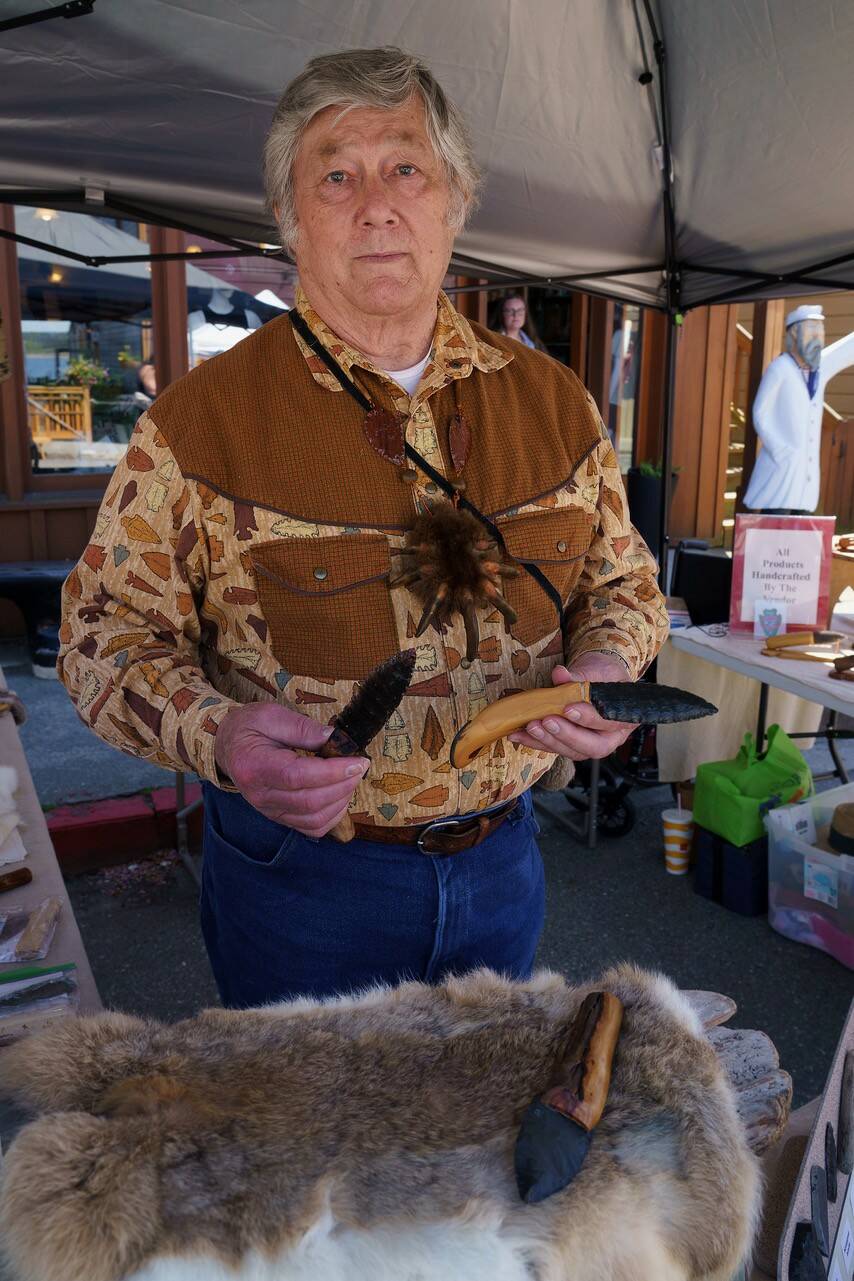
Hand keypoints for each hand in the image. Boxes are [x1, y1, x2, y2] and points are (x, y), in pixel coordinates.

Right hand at [214, 702, 368, 836]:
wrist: (227, 747)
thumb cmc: (248, 728)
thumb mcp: (270, 715)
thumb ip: (301, 727)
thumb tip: (333, 737)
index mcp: (255, 766)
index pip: (298, 776)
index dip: (333, 772)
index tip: (358, 761)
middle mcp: (260, 795)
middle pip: (309, 801)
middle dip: (343, 785)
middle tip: (360, 766)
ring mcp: (269, 810)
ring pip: (313, 819)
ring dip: (341, 801)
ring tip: (351, 779)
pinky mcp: (279, 817)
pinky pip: (311, 828)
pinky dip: (332, 816)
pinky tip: (340, 796)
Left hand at [508, 655, 637, 760]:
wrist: (598, 678)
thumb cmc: (603, 675)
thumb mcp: (596, 669)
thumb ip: (579, 675)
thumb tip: (560, 674)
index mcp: (624, 718)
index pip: (608, 723)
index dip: (588, 718)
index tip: (568, 708)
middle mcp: (610, 737)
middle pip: (591, 747)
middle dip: (566, 736)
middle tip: (546, 721)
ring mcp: (589, 744)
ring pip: (571, 751)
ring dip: (547, 740)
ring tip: (529, 727)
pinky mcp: (570, 745)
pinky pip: (555, 748)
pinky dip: (536, 742)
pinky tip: (519, 735)